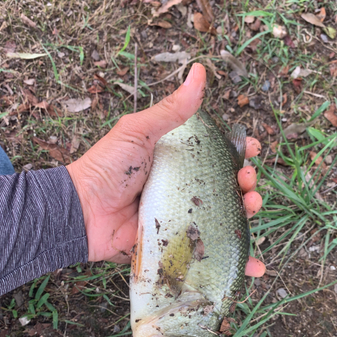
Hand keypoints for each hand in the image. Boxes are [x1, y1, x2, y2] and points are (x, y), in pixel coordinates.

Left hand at [67, 63, 264, 277]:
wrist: (82, 212)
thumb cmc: (108, 167)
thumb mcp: (139, 132)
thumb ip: (171, 109)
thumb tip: (198, 70)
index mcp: (180, 161)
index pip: (219, 154)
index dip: (240, 151)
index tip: (252, 149)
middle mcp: (185, 188)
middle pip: (228, 186)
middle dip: (247, 182)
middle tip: (248, 181)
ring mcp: (182, 217)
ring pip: (225, 217)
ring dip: (247, 214)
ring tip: (252, 207)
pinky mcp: (176, 243)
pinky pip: (209, 251)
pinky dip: (233, 261)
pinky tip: (254, 266)